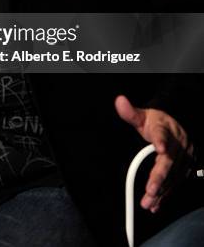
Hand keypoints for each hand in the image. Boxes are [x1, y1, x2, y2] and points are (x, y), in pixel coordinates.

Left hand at [115, 95, 193, 212]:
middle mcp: (177, 144)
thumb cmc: (156, 123)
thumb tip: (119, 101)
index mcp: (165, 129)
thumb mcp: (143, 116)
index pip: (162, 134)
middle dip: (159, 178)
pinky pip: (175, 183)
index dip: (161, 141)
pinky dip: (166, 194)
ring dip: (161, 191)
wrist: (176, 127)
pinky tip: (156, 204)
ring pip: (172, 176)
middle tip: (150, 190)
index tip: (160, 148)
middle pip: (168, 162)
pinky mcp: (185, 169)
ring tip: (148, 202)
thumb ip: (130, 113)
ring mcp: (184, 158)